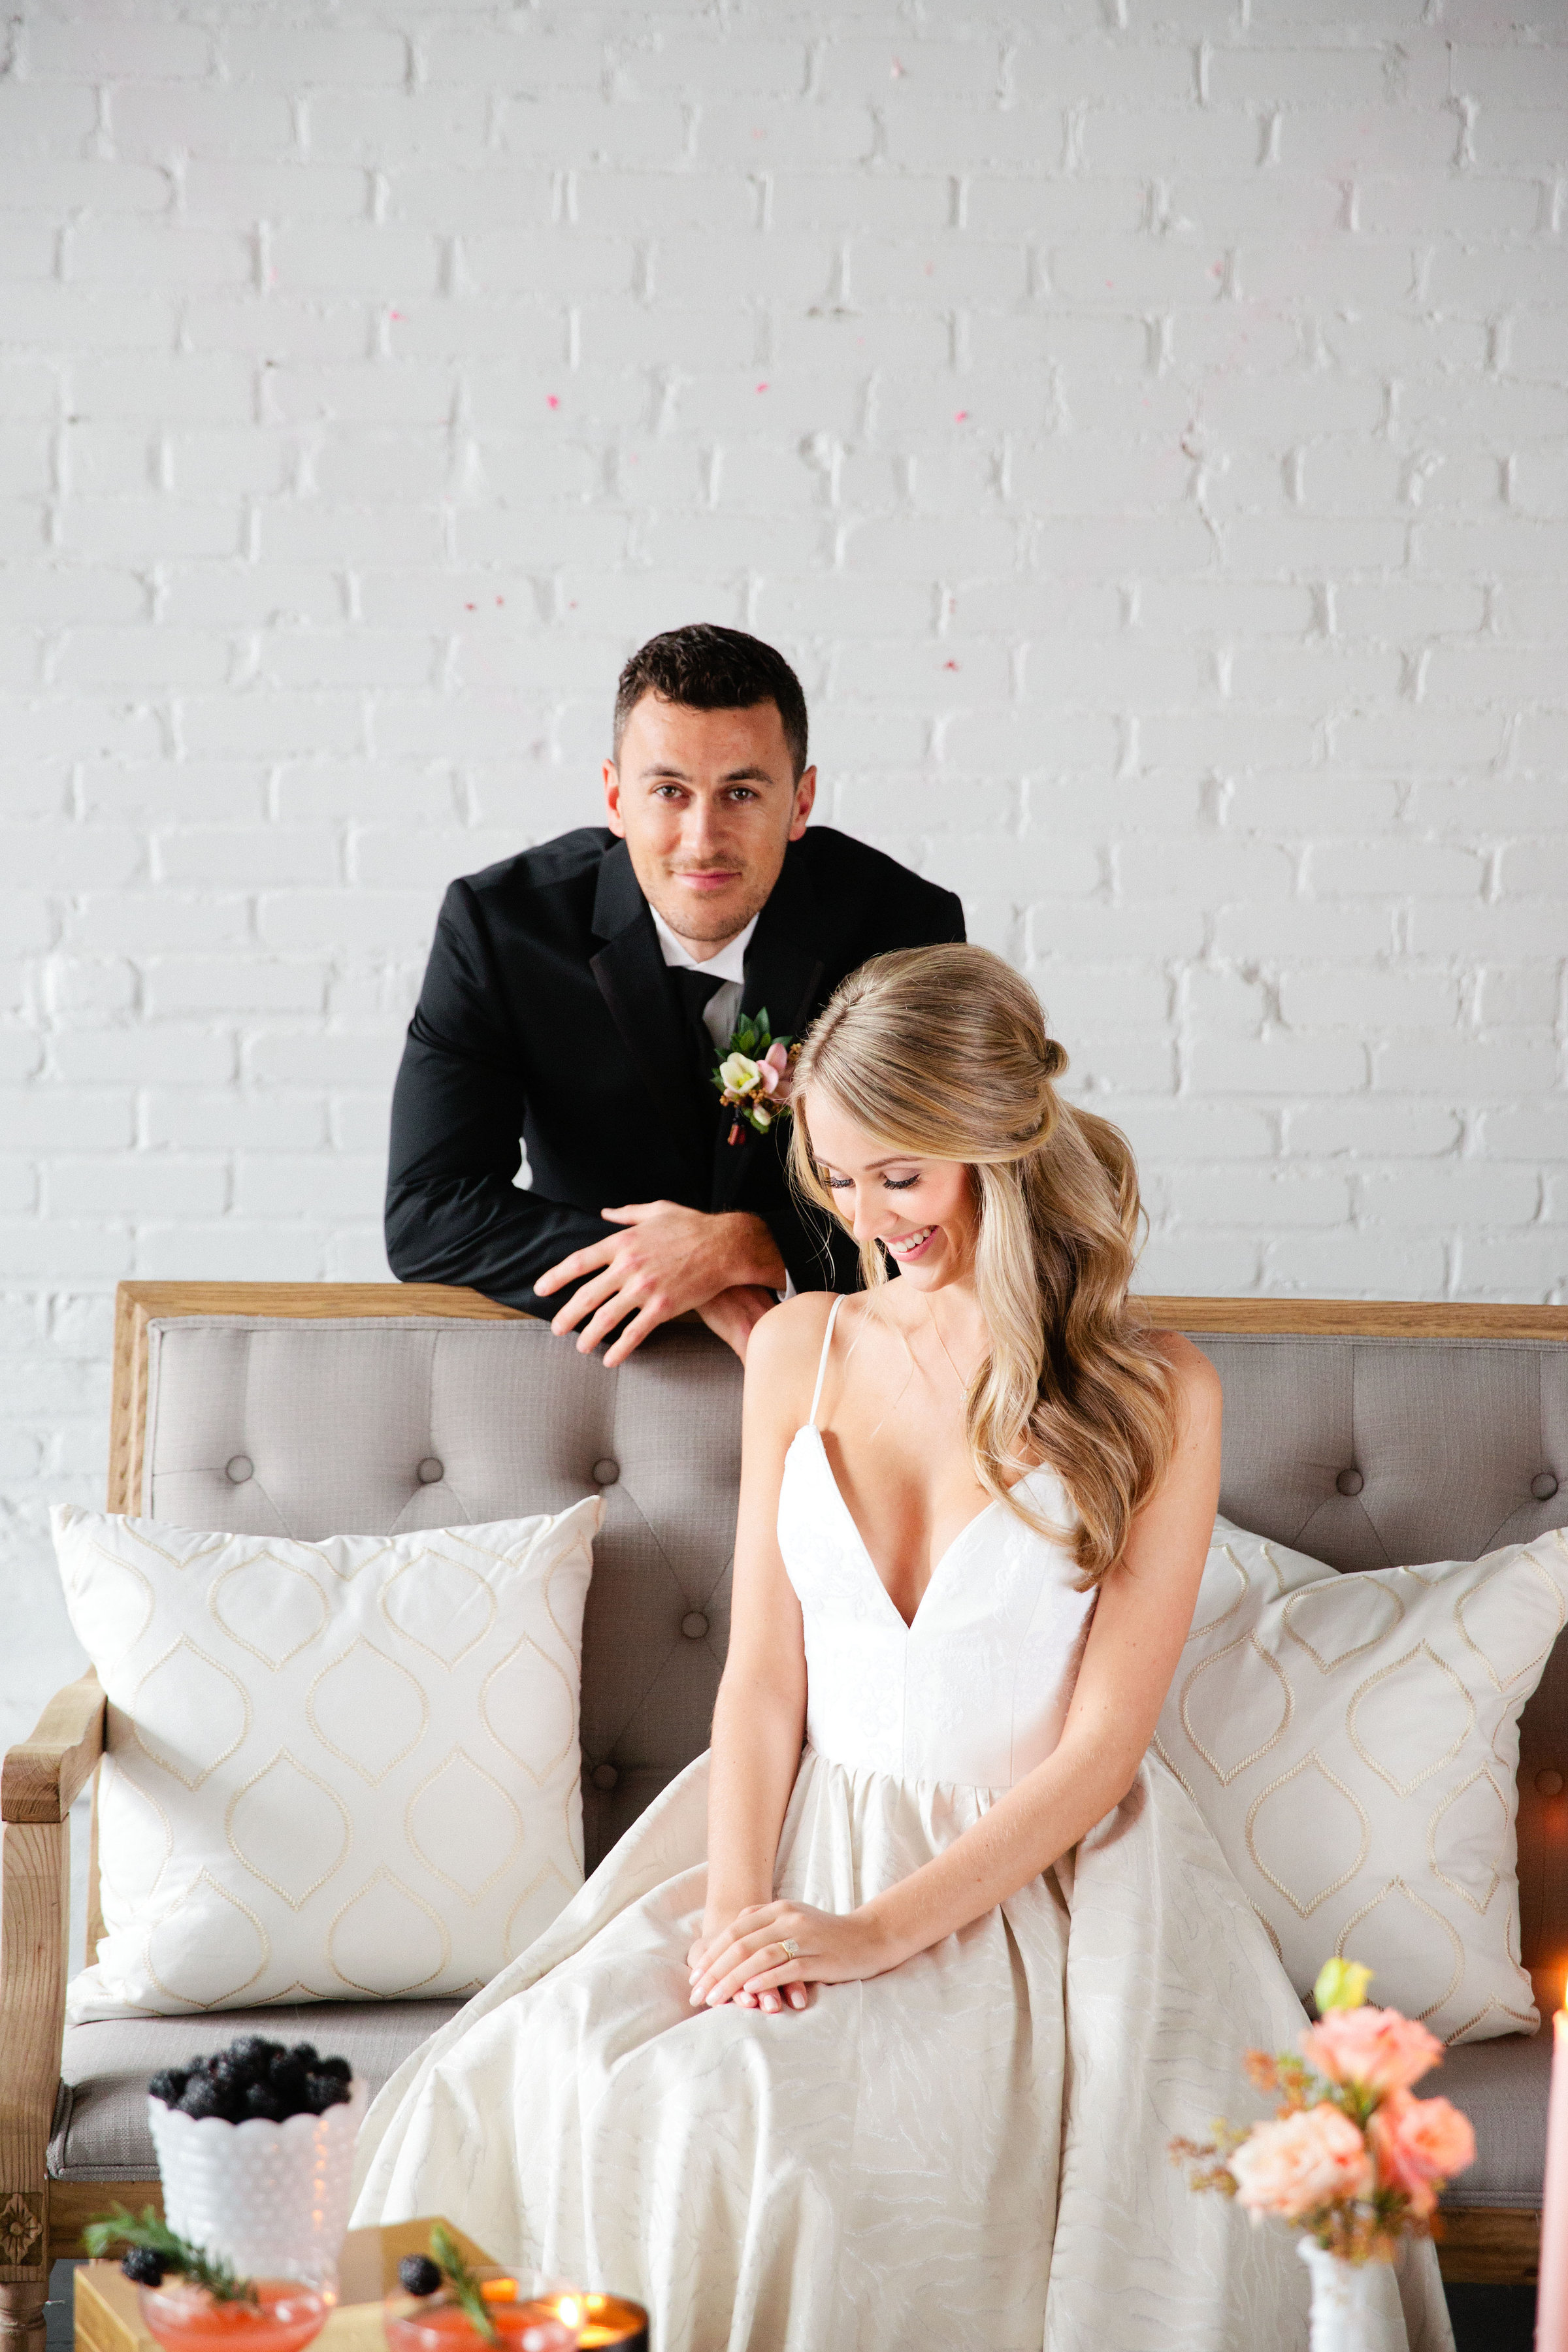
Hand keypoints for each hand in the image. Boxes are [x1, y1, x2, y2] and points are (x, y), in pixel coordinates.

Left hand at [536, 1204, 784, 1367]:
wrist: (727, 1246)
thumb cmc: (693, 1226)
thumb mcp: (657, 1210)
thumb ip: (627, 1214)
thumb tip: (605, 1213)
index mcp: (623, 1242)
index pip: (579, 1261)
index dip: (556, 1277)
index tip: (541, 1290)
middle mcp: (628, 1266)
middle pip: (586, 1294)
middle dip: (567, 1315)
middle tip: (556, 1328)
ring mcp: (644, 1288)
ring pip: (606, 1318)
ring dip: (589, 1335)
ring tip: (580, 1346)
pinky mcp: (663, 1307)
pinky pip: (635, 1333)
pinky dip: (620, 1349)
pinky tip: (610, 1359)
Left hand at [688, 1899, 896, 2013]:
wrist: (870, 1937)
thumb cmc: (826, 1935)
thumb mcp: (793, 1921)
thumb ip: (763, 1925)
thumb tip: (728, 1940)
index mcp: (777, 1909)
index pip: (734, 1931)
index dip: (711, 1955)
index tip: (694, 1978)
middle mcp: (787, 1918)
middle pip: (740, 1944)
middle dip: (714, 1971)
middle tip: (696, 1994)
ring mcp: (803, 1937)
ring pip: (758, 1957)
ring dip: (732, 1980)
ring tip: (715, 1999)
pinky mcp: (818, 1957)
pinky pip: (786, 1968)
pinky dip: (764, 1980)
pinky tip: (749, 1992)